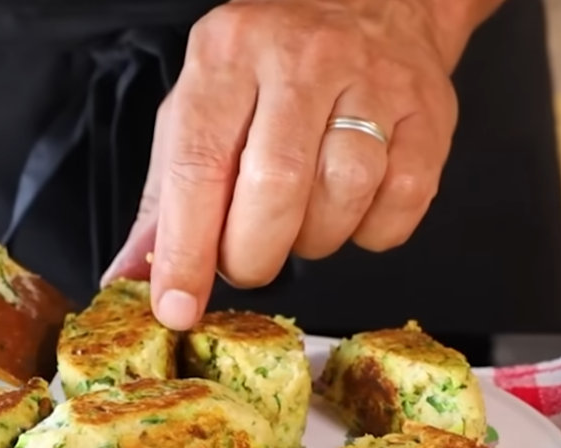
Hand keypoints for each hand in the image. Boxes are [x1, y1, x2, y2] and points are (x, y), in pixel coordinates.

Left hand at [101, 0, 463, 329]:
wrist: (379, 7)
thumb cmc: (277, 68)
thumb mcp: (205, 104)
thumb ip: (169, 191)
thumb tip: (132, 273)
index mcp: (229, 53)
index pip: (198, 163)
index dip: (187, 248)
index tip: (178, 304)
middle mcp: (302, 57)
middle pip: (276, 185)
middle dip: (254, 253)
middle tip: (247, 263)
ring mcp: (374, 81)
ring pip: (342, 195)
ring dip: (315, 240)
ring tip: (302, 222)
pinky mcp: (428, 114)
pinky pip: (400, 203)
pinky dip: (371, 231)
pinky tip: (352, 210)